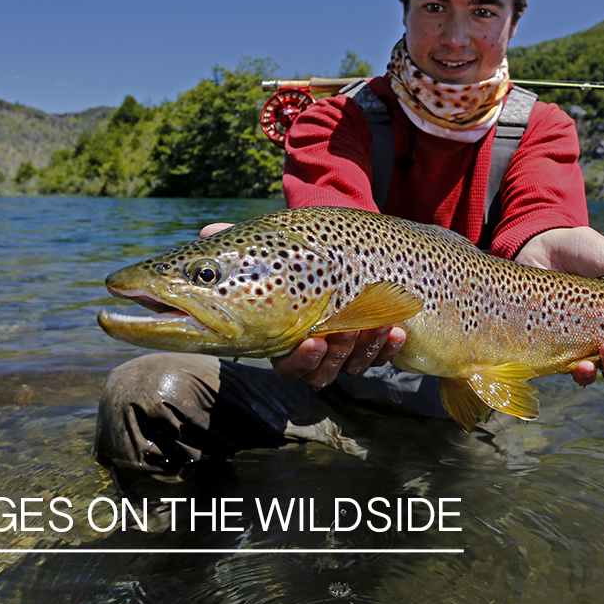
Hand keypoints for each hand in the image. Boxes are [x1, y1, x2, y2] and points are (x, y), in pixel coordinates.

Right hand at [199, 222, 405, 389]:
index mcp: (284, 340)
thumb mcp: (271, 243)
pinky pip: (382, 357)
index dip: (299, 361)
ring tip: (373, 324)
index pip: (287, 365)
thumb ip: (236, 242)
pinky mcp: (372, 345)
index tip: (310, 340)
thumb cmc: (300, 249)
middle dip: (331, 358)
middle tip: (337, 334)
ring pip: (352, 367)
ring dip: (363, 349)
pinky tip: (396, 330)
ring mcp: (344, 350)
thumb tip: (207, 230)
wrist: (346, 243)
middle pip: (320, 374)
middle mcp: (313, 352)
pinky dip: (389, 346)